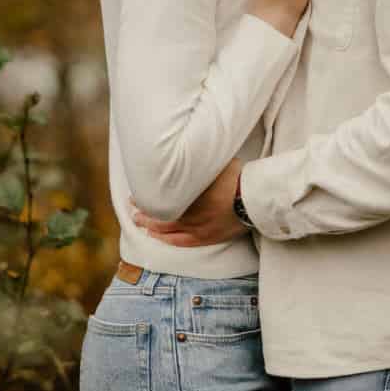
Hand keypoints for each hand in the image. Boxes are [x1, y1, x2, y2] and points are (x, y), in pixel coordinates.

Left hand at [132, 159, 247, 246]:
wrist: (257, 199)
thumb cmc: (238, 177)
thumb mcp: (215, 162)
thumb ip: (198, 162)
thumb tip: (183, 149)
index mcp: (192, 193)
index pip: (162, 196)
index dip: (147, 195)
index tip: (136, 192)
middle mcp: (192, 212)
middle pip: (161, 213)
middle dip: (145, 210)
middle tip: (132, 205)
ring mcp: (200, 227)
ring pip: (168, 229)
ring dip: (151, 225)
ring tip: (138, 221)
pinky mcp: (208, 237)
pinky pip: (182, 242)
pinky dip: (167, 239)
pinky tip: (157, 237)